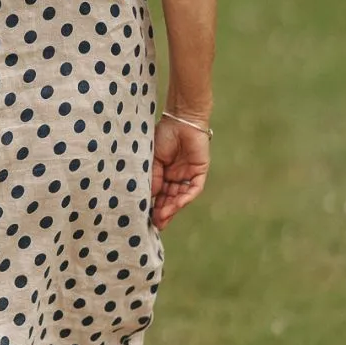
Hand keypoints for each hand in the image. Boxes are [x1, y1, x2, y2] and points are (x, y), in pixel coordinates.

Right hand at [151, 114, 210, 229]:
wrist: (180, 120)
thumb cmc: (163, 136)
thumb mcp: (153, 160)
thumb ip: (153, 179)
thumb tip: (149, 199)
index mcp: (164, 173)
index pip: (159, 194)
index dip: (153, 206)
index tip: (145, 218)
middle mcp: (176, 176)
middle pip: (170, 199)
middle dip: (163, 211)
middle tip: (155, 224)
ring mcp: (188, 175)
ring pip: (181, 197)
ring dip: (172, 208)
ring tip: (162, 218)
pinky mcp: (199, 172)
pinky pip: (193, 189)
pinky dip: (185, 198)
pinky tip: (176, 206)